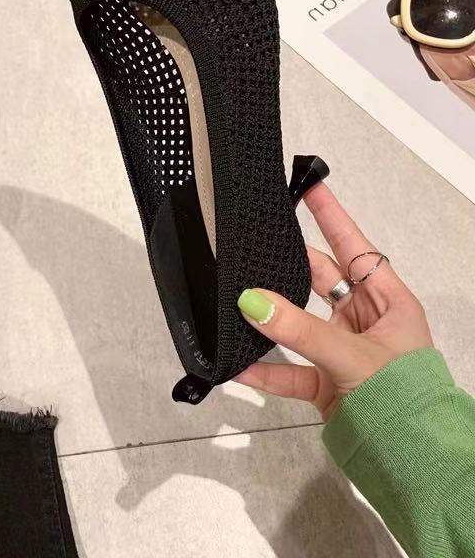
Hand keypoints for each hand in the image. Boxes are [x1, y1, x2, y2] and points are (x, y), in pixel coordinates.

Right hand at [234, 183, 433, 420]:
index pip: (354, 247)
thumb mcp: (352, 356)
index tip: (308, 187)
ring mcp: (341, 351)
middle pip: (318, 280)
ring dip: (270, 319)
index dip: (331, 216)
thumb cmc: (406, 402)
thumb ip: (299, 330)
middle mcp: (364, 321)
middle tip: (256, 245)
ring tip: (239, 302)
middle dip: (287, 266)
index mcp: (388, 302)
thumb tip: (252, 302)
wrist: (412, 465)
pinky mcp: (324, 382)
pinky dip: (264, 369)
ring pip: (297, 323)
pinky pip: (287, 369)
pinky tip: (239, 365)